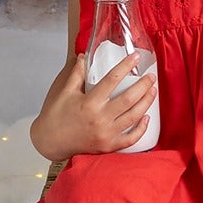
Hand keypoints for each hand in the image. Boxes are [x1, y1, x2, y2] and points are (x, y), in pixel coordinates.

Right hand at [30, 53, 157, 160]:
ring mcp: (106, 134)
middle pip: (128, 99)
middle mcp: (99, 118)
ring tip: (153, 91)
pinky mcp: (108, 146)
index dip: (125, 66)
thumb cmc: (56, 116)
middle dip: (143, 86)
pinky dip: (141, 129)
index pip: (111, 80)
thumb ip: (76, 74)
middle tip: (151, 77)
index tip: (135, 57)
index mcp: (89, 102)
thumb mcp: (65, 92)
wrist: (50, 142)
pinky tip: (146, 118)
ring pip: (133, 117)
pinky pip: (130, 139)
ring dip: (146, 103)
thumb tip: (83, 56)